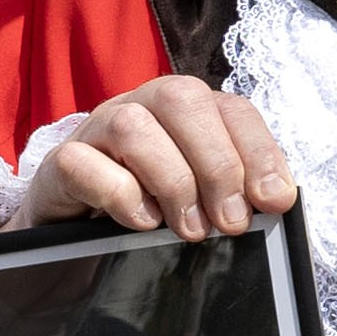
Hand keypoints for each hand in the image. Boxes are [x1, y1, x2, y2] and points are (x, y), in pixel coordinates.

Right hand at [16, 77, 293, 238]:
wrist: (73, 236)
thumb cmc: (149, 210)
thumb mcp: (200, 198)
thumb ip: (236, 191)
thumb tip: (276, 200)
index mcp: (184, 109)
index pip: (230, 108)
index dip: (258, 151)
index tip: (274, 202)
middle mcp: (140, 106)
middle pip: (181, 99)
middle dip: (217, 164)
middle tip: (231, 222)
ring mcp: (96, 130)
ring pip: (132, 125)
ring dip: (172, 181)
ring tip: (188, 229)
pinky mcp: (60, 164)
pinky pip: (83, 164)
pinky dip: (120, 195)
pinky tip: (142, 223)